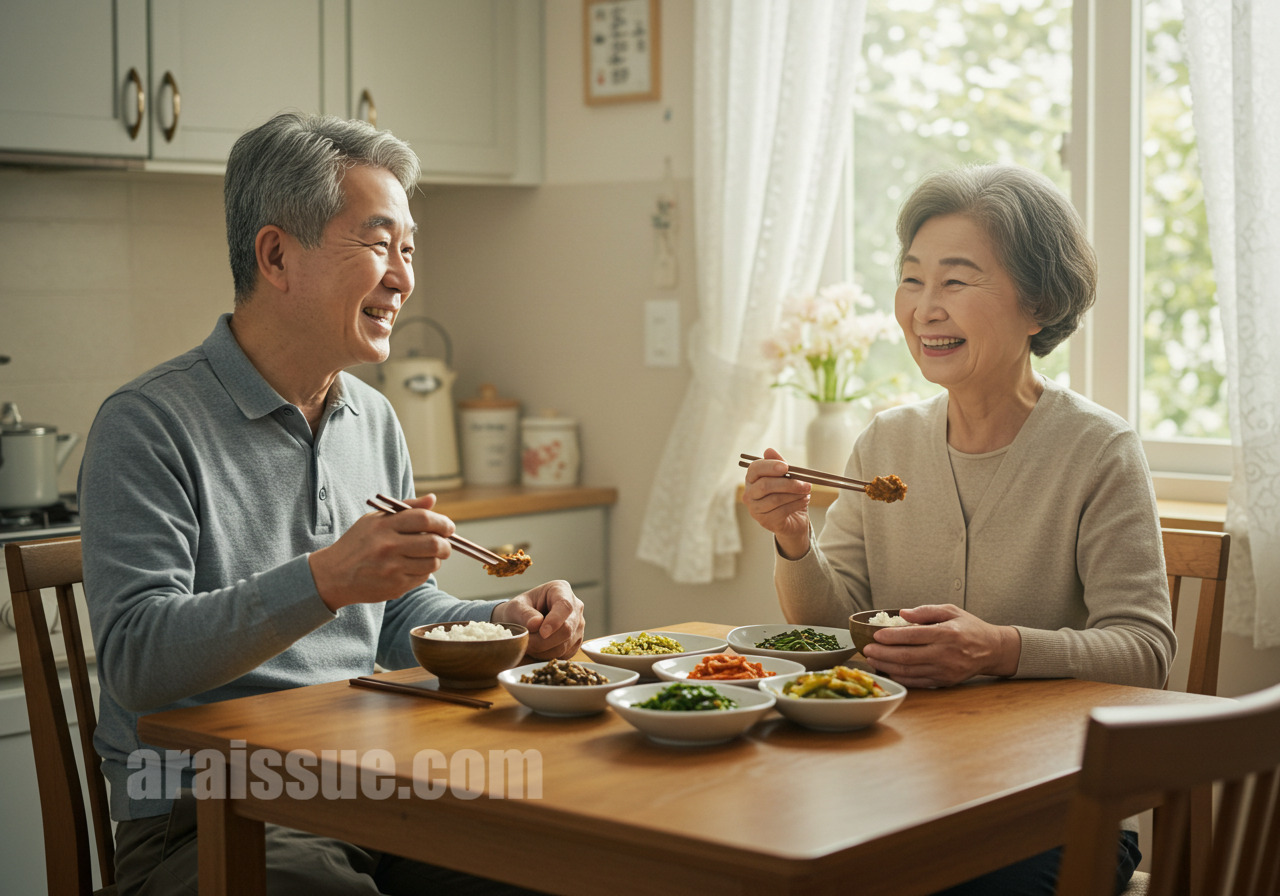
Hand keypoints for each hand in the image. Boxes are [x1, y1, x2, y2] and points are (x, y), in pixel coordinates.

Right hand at [309, 494, 454, 611]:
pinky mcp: (395, 586)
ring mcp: (392, 568)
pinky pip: (423, 577)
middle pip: (434, 543)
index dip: (443, 522)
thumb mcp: (375, 519)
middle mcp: (388, 546)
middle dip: (446, 544)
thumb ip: (406, 508)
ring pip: (432, 563)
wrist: (334, 575)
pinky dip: (424, 571)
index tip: (448, 527)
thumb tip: (433, 498)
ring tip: (427, 555)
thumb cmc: (358, 543)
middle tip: (444, 544)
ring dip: (436, 559)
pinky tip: (412, 567)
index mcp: (384, 525)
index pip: (424, 519)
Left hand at [491, 580, 584, 658]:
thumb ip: (524, 613)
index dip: (555, 621)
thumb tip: (536, 624)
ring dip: (543, 650)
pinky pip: (564, 654)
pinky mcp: (576, 642)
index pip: (565, 606)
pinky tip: (537, 649)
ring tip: (529, 645)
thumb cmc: (519, 610)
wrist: (521, 621)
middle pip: (567, 629)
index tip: (542, 633)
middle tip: (525, 643)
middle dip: (544, 641)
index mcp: (561, 590)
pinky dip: (548, 656)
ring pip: (565, 645)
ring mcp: (578, 626)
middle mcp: (575, 607)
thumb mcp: (515, 607)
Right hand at [742, 447, 811, 558]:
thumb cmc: (787, 494)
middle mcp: (749, 494)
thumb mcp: (786, 477)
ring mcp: (755, 510)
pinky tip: (805, 500)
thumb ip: (779, 464)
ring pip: (775, 499)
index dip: (770, 466)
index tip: (786, 467)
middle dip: (788, 484)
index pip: (755, 469)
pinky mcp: (765, 521)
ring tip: (807, 492)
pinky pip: (781, 511)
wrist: (793, 519)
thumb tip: (769, 450)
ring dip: (795, 494)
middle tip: (806, 484)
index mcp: (752, 479)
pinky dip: (796, 504)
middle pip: (765, 485)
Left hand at [859, 604, 1021, 687]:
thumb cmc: (969, 627)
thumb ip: (926, 611)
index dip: (892, 636)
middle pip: (908, 656)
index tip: (875, 635)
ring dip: (888, 667)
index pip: (914, 636)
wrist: (992, 650)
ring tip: (872, 661)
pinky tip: (888, 671)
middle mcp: (946, 654)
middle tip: (867, 651)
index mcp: (947, 633)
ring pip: (910, 671)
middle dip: (883, 654)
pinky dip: (901, 678)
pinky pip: (918, 682)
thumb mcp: (951, 611)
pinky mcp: (945, 681)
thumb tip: (903, 613)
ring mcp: (945, 670)